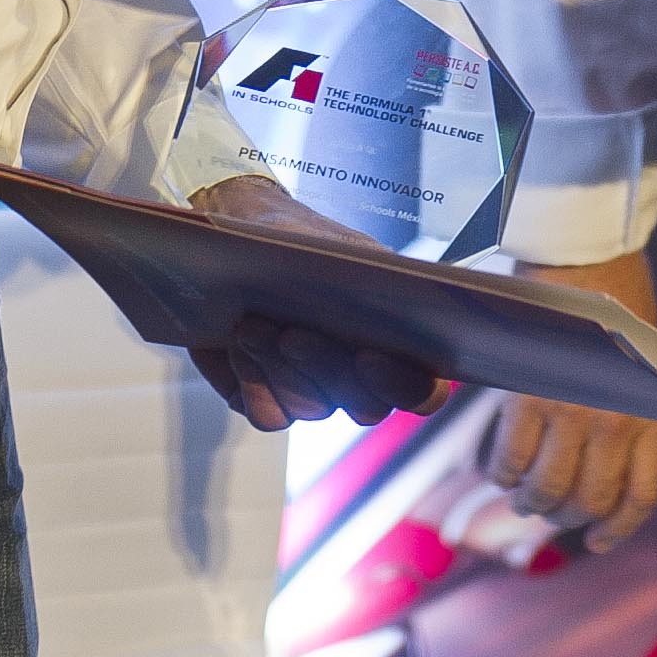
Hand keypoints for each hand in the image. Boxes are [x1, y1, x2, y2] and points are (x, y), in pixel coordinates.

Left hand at [182, 174, 448, 431]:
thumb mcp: (340, 247)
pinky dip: (254, 383)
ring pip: (313, 408)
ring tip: (252, 325)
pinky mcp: (270, 401)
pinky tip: (239, 350)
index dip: (402, 385)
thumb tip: (382, 286)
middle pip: (365, 406)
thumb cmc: (298, 241)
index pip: (422, 391)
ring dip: (281, 368)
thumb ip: (370, 272)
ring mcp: (316, 395)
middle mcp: (359, 380)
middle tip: (290, 333)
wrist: (234, 245)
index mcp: (396, 342)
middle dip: (326, 367)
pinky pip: (271, 416)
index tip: (366, 357)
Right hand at [487, 252, 656, 551]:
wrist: (585, 254)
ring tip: (522, 495)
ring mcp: (572, 413)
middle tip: (549, 512)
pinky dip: (501, 473)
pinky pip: (510, 458)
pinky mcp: (530, 398)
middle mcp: (615, 424)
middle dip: (565, 519)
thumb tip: (610, 464)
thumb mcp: (648, 367)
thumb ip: (637, 415)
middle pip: (589, 502)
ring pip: (547, 489)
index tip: (597, 542)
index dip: (616, 531)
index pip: (639, 498)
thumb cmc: (618, 305)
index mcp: (650, 417)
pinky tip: (498, 469)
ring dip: (530, 502)